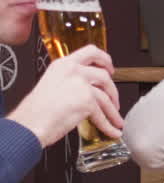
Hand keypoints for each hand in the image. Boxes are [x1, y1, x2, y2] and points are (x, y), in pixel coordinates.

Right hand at [7, 45, 123, 146]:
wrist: (28, 125)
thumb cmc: (34, 111)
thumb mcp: (51, 84)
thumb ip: (69, 81)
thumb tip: (86, 87)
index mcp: (63, 64)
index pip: (91, 52)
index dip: (105, 59)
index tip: (110, 68)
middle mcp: (73, 71)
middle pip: (104, 75)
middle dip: (113, 90)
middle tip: (114, 98)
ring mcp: (81, 84)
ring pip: (106, 97)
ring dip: (112, 111)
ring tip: (115, 120)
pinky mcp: (87, 100)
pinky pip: (102, 115)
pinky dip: (108, 124)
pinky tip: (111, 130)